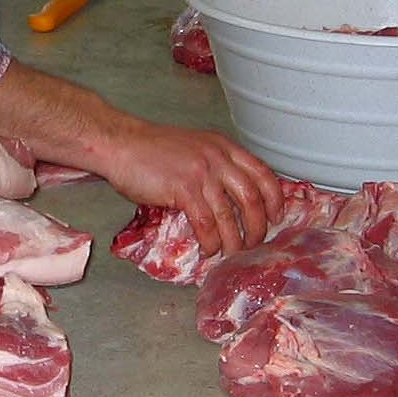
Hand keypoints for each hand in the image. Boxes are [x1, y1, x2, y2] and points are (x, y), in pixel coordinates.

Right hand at [0, 60, 281, 255]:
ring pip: (231, 215)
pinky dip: (212, 241)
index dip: (274, 198)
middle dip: (258, 225)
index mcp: (224, 146)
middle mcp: (218, 157)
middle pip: (252, 197)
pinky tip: (209, 250)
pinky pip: (206, 223)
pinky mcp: (183, 189)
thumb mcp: (193, 148)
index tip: (277, 216)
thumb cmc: (151, 149)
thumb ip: (214, 166)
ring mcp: (201, 172)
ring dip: (235, 240)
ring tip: (232, 253)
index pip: (262, 173)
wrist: (120, 143)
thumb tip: (230, 199)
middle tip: (255, 242)